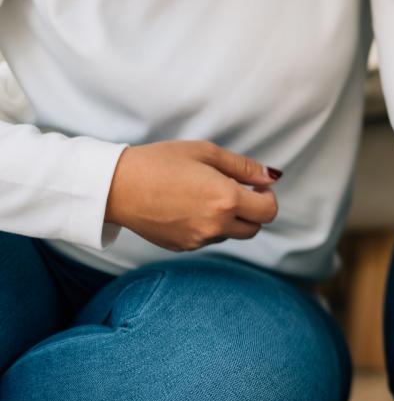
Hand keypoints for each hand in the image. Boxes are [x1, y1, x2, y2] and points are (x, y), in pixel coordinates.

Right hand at [105, 141, 280, 251]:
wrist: (115, 186)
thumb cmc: (160, 162)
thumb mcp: (206, 153)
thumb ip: (243, 167)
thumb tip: (271, 177)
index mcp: (226, 200)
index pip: (268, 212)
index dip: (268, 198)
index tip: (256, 187)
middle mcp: (215, 225)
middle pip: (254, 228)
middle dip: (253, 211)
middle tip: (237, 190)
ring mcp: (198, 240)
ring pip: (230, 234)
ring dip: (230, 219)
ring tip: (205, 195)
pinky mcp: (182, 247)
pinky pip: (207, 238)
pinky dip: (208, 226)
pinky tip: (188, 206)